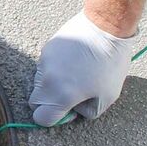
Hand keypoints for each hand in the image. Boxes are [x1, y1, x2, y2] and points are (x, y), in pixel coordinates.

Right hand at [29, 11, 136, 126]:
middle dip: (50, 103)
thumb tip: (73, 110)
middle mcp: (47, 79)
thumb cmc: (111, 63)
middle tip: (72, 94)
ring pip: (40, 82)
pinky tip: (75, 59)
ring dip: (53, 84)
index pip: (40, 118)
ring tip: (77, 73)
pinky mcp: (47, 47)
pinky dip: (56, 68)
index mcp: (61, 95)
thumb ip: (86, 112)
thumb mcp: (107, 96)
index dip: (55, 119)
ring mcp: (44, 61)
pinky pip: (46, 65)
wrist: (105, 26)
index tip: (70, 109)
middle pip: (35, 101)